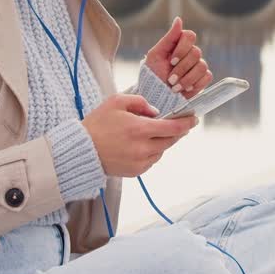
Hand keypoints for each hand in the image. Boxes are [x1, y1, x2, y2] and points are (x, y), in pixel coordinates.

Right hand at [81, 94, 197, 177]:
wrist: (81, 150)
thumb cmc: (97, 124)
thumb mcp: (116, 102)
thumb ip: (140, 102)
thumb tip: (157, 112)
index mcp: (139, 129)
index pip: (173, 127)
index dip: (187, 123)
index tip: (194, 118)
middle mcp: (143, 148)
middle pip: (171, 140)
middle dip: (176, 131)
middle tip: (176, 123)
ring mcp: (140, 162)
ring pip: (162, 150)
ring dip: (162, 141)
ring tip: (149, 133)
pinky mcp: (136, 171)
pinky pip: (152, 159)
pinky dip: (151, 151)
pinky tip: (140, 145)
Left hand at [145, 16, 213, 98]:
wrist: (156, 94)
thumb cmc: (153, 73)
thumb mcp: (156, 55)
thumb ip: (169, 37)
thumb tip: (178, 19)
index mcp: (180, 43)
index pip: (190, 36)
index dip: (182, 49)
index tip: (171, 61)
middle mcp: (191, 52)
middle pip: (196, 52)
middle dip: (181, 68)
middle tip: (170, 79)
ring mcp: (199, 65)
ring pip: (202, 66)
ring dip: (186, 79)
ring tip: (174, 87)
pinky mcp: (203, 78)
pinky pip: (206, 77)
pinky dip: (195, 85)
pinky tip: (184, 89)